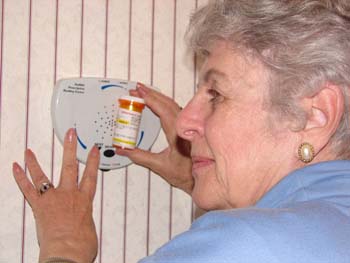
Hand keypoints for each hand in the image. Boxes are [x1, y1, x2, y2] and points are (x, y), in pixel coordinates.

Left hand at [12, 128, 99, 262]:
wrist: (68, 254)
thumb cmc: (81, 247)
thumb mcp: (89, 229)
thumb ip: (84, 221)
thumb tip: (82, 223)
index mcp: (84, 200)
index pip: (90, 175)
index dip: (92, 161)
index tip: (93, 149)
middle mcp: (69, 195)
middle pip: (70, 166)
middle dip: (70, 148)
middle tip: (70, 135)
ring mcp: (53, 199)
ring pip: (43, 175)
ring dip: (35, 162)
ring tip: (30, 151)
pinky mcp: (39, 207)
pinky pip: (27, 189)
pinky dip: (20, 177)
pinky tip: (16, 167)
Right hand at [116, 83, 193, 193]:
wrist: (200, 178)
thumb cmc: (185, 174)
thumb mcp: (160, 166)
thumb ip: (140, 157)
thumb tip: (123, 149)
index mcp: (177, 135)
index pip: (163, 111)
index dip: (150, 99)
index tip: (139, 93)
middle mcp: (183, 128)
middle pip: (167, 103)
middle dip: (151, 93)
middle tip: (136, 89)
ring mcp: (187, 126)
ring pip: (172, 104)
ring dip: (157, 96)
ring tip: (143, 91)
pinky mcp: (186, 127)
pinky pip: (175, 109)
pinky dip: (163, 102)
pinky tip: (157, 101)